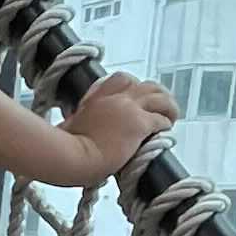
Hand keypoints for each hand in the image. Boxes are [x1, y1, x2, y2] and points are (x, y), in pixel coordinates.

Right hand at [46, 73, 177, 185]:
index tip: (137, 98)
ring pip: (161, 98)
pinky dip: (166, 124)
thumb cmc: (64, 147)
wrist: (70, 156)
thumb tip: (78, 126)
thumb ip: (80, 120)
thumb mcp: (69, 125)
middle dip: (157, 94)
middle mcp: (115, 97)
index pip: (122, 79)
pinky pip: (161, 119)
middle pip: (146, 85)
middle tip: (161, 107)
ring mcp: (129, 108)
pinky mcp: (139, 124)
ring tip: (171, 117)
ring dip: (168, 107)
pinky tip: (166, 130)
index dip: (134, 87)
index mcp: (97, 95)